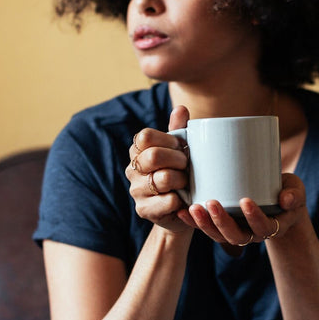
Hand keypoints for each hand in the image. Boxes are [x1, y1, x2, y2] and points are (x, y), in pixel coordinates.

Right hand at [125, 106, 191, 233]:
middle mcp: (132, 169)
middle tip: (186, 166)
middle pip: (153, 156)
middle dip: (178, 160)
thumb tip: (181, 109)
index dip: (168, 140)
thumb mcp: (179, 150)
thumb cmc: (180, 173)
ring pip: (163, 179)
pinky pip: (169, 201)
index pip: (145, 136)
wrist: (182, 209)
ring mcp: (136, 191)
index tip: (181, 147)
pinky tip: (184, 199)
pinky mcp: (144, 210)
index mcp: (137, 150)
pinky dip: (182, 200)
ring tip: (186, 183)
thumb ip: (178, 129)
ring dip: (182, 180)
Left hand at [177, 173, 306, 246]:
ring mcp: (236, 231)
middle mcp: (252, 234)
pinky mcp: (222, 226)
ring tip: (193, 208)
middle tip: (212, 203)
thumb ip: (294, 195)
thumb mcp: (296, 191)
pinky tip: (181, 211)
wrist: (279, 203)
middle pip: (236, 236)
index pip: (263, 228)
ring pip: (218, 236)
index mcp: (271, 227)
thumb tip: (287, 199)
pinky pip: (206, 228)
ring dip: (204, 224)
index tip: (246, 201)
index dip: (254, 218)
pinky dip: (193, 222)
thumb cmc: (287, 193)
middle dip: (222, 222)